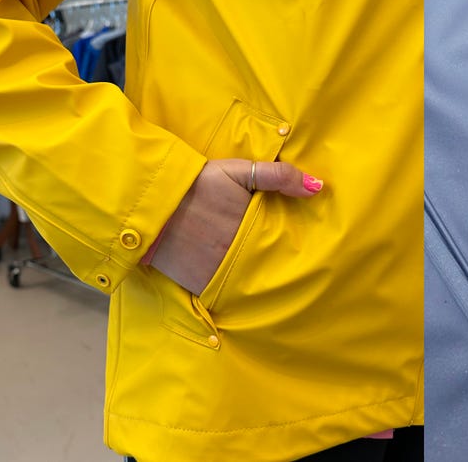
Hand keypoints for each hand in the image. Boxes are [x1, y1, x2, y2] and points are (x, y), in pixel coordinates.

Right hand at [148, 159, 322, 295]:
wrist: (149, 202)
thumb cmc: (197, 183)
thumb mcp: (238, 171)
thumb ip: (278, 177)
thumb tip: (318, 187)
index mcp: (252, 228)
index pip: (285, 244)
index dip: (297, 248)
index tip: (309, 251)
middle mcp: (240, 255)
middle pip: (271, 267)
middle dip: (282, 268)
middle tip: (299, 272)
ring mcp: (220, 273)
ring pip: (251, 284)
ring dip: (262, 283)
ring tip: (272, 280)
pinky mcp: (200, 285)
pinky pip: (225, 296)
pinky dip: (235, 293)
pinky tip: (245, 289)